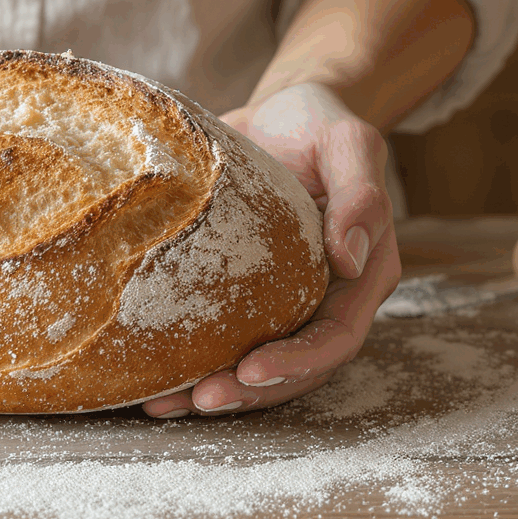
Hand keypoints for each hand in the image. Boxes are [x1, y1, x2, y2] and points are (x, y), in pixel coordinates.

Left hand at [142, 83, 400, 417]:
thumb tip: (351, 258)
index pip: (338, 334)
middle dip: (251, 390)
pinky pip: (226, 337)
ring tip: (166, 406)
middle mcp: (328, 296)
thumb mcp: (347, 141)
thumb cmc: (319, 122)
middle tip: (200, 400)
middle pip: (298, 366)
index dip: (299, 360)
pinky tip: (153, 378)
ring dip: (218, 390)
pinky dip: (194, 361)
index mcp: (364, 271)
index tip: (252, 369)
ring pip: (260, 363)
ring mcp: (287, 299)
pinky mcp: (248, 293)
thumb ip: (360, 194)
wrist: (281, 112)